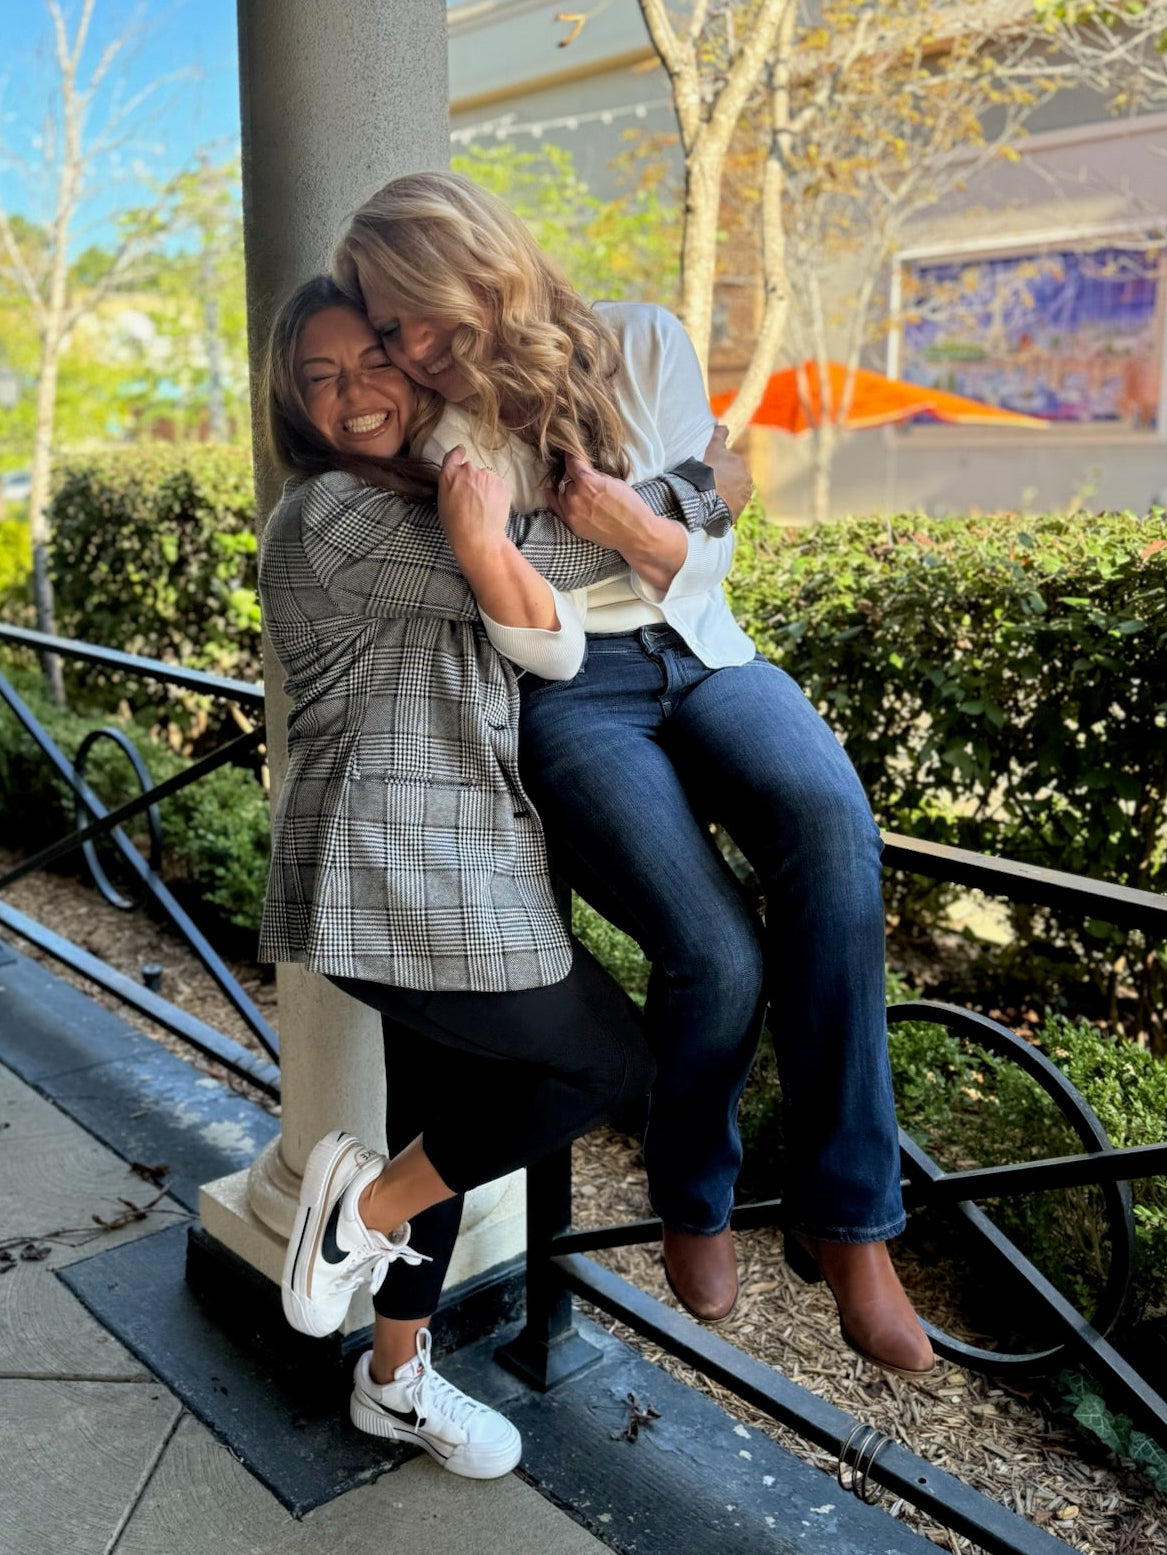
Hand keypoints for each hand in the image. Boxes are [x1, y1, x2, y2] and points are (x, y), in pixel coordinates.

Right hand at [436, 446, 510, 561]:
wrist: (479, 538)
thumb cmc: (457, 525)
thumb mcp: (443, 501)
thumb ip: (449, 483)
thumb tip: (457, 478)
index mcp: (449, 474)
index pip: (454, 454)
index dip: (458, 453)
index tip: (461, 451)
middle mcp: (468, 470)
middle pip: (471, 469)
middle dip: (472, 480)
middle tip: (472, 499)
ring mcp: (486, 476)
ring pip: (486, 477)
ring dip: (485, 487)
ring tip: (482, 507)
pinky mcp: (501, 483)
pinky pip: (497, 485)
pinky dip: (495, 493)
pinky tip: (491, 508)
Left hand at [550, 454, 685, 592]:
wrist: (636, 533)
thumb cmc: (630, 506)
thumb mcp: (614, 482)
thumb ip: (595, 475)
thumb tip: (585, 470)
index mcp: (587, 482)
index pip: (571, 462)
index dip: (571, 455)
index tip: (570, 452)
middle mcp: (575, 496)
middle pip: (566, 478)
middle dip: (573, 475)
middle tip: (580, 475)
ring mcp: (571, 512)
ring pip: (560, 492)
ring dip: (566, 487)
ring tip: (572, 485)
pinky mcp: (572, 525)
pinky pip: (557, 508)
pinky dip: (554, 498)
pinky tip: (550, 491)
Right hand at [702, 424, 752, 521]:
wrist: (706, 499)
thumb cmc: (710, 471)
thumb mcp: (713, 448)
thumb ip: (719, 435)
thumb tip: (723, 425)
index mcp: (743, 465)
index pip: (732, 464)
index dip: (719, 466)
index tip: (710, 469)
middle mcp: (747, 482)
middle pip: (734, 479)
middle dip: (724, 480)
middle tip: (708, 482)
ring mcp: (743, 499)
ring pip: (733, 494)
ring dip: (724, 494)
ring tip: (709, 495)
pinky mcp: (736, 513)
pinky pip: (729, 508)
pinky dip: (723, 506)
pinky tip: (712, 505)